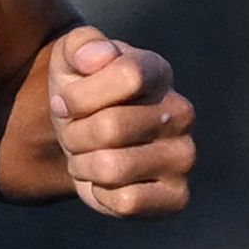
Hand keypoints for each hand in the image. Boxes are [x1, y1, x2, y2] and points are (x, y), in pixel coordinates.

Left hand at [43, 25, 193, 216]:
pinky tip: (105, 182)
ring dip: (83, 165)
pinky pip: (127, 203)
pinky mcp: (178, 196)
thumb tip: (100, 57)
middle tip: (74, 133)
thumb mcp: (69, 57)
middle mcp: (180, 113)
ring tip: (86, 155)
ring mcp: (184, 156)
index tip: (65, 101)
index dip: (80, 95)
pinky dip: (102, 195)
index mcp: (158, 72)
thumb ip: (82, 45)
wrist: (83, 135)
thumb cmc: (80, 91)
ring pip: (113, 168)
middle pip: (110, 128)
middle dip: (75, 134)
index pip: (127, 77)